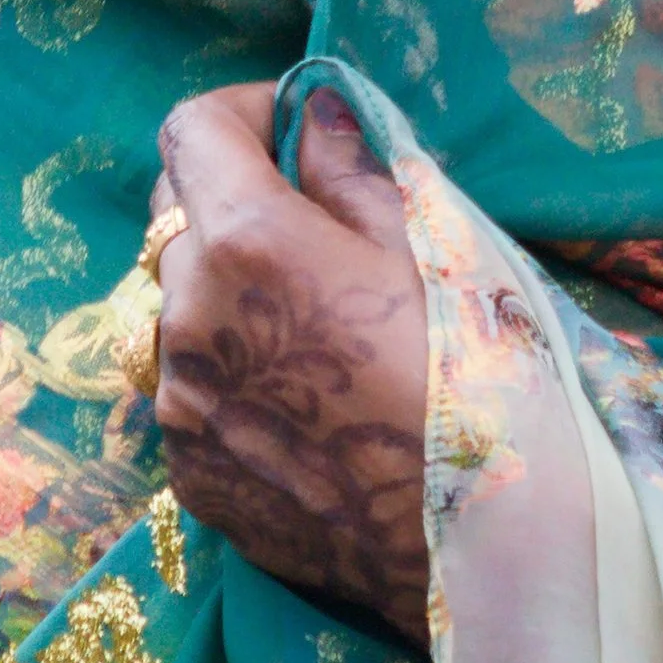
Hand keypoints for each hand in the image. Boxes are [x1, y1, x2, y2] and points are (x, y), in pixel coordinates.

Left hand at [151, 81, 429, 645]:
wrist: (486, 549)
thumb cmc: (477, 376)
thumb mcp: (431, 245)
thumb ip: (349, 171)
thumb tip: (310, 115)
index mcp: (246, 243)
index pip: (190, 131)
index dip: (242, 113)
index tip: (290, 129)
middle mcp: (187, 319)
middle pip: (176, 218)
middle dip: (233, 201)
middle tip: (315, 228)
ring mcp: (179, 406)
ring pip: (181, 310)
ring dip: (229, 295)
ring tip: (320, 333)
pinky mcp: (189, 474)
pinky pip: (193, 390)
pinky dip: (233, 373)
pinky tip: (311, 406)